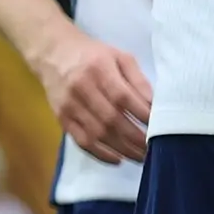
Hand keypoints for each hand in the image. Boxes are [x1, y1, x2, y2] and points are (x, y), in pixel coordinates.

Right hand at [29, 30, 152, 163]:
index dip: (142, 114)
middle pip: (111, 119)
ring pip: (97, 134)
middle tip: (153, 148)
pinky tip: (118, 159)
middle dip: (135, 138)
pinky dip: (101, 154)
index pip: (123, 97)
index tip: (160, 126)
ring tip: (141, 157)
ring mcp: (69, 106)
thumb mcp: (119, 56)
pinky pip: (81, 141)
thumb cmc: (93, 55)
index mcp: (99, 69)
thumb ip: (137, 79)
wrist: (53, 53)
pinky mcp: (61, 118)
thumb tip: (153, 104)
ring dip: (121, 149)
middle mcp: (82, 89)